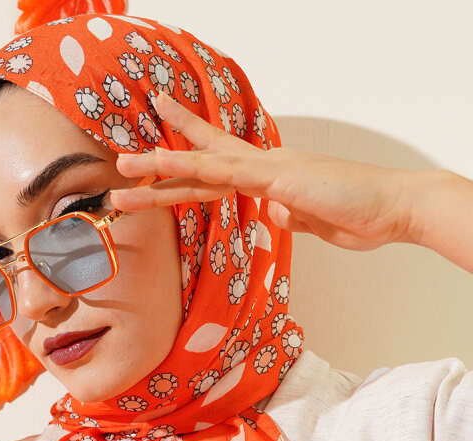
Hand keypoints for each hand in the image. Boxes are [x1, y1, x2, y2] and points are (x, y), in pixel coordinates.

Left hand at [110, 90, 421, 253]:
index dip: (185, 154)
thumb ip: (288, 215)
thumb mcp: (312, 221)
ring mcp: (270, 171)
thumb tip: (273, 214)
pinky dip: (202, 171)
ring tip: (125, 169)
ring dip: (162, 167)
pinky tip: (174, 168)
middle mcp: (264, 167)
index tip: (157, 144)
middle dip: (160, 158)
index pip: (217, 163)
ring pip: (204, 166)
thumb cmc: (358, 214)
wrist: (393, 208)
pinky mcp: (281, 182)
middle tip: (121, 155)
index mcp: (269, 177)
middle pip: (200, 160)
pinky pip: (233, 176)